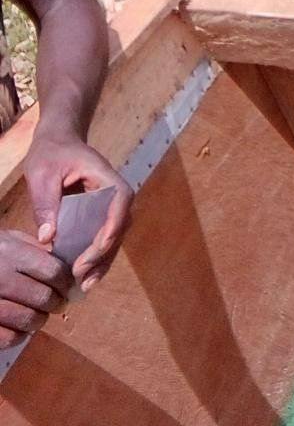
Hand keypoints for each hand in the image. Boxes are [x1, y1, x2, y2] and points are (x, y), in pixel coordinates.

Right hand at [0, 229, 70, 347]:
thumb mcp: (7, 240)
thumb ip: (34, 248)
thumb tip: (66, 263)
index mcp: (9, 252)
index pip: (53, 270)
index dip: (67, 282)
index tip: (70, 288)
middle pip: (44, 297)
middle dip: (56, 303)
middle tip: (57, 305)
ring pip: (28, 319)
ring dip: (39, 321)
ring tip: (38, 316)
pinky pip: (9, 338)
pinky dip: (20, 336)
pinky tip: (19, 328)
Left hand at [24, 132, 132, 290]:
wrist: (57, 140)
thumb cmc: (51, 152)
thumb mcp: (42, 174)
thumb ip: (46, 203)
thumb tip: (48, 238)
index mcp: (106, 178)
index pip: (119, 203)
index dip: (110, 231)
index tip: (91, 254)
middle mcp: (114, 192)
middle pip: (119, 226)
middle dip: (103, 255)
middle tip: (81, 278)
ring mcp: (108, 204)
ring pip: (114, 235)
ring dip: (102, 261)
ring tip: (84, 285)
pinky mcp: (99, 214)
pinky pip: (103, 236)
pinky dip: (95, 256)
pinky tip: (82, 275)